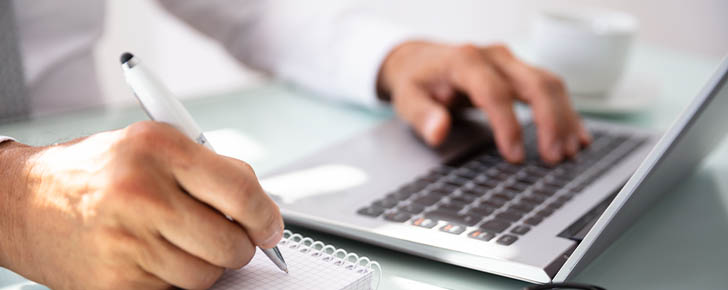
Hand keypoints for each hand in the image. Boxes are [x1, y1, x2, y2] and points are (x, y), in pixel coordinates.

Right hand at [0, 121, 283, 288]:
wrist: (23, 202)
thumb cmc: (95, 170)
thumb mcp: (151, 145)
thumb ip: (210, 170)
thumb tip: (262, 209)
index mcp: (158, 149)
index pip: (241, 191)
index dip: (266, 216)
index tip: (270, 227)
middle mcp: (141, 193)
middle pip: (230, 243)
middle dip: (239, 245)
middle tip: (229, 237)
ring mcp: (126, 242)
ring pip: (206, 275)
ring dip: (206, 265)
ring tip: (179, 241)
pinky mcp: (116, 282)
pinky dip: (175, 279)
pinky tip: (155, 255)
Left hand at [378, 41, 590, 163]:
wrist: (421, 60)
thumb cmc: (416, 81)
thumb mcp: (407, 98)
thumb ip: (421, 116)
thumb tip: (437, 131)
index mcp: (465, 61)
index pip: (494, 92)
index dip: (508, 125)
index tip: (515, 156)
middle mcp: (494, 56)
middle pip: (535, 83)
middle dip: (550, 122)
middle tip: (554, 158)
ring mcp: (511, 61)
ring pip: (550, 84)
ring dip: (564, 119)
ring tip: (569, 153)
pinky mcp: (520, 70)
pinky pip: (551, 87)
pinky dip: (566, 112)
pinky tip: (577, 136)